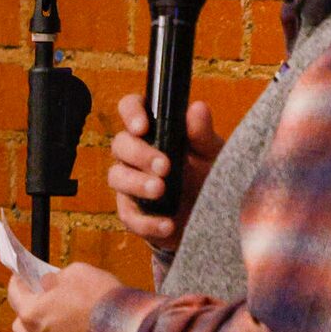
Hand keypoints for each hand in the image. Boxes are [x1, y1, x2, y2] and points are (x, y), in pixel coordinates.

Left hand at [5, 261, 130, 331]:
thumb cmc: (102, 300)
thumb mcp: (77, 273)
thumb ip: (56, 279)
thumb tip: (48, 284)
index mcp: (32, 314)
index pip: (14, 294)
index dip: (18, 281)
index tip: (21, 275)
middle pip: (21, 324)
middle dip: (29, 309)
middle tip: (43, 298)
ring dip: (46, 330)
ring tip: (63, 318)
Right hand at [104, 92, 220, 249]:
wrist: (213, 216)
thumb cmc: (209, 174)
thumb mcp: (212, 153)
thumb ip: (202, 133)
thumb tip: (197, 108)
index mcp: (155, 130)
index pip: (132, 108)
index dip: (131, 112)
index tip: (142, 126)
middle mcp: (137, 154)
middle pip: (120, 144)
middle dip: (139, 154)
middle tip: (164, 166)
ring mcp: (131, 183)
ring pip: (117, 176)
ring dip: (136, 184)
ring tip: (160, 191)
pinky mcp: (133, 212)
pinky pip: (128, 215)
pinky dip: (147, 221)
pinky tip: (167, 224)